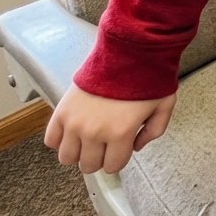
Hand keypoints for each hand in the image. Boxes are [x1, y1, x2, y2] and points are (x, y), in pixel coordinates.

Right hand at [45, 84, 175, 173]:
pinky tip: (73, 130)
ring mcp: (75, 122)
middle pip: (88, 165)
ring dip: (78, 151)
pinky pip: (51, 140)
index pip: (112, 166)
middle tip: (105, 143)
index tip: (120, 148)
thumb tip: (135, 147)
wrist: (128, 49)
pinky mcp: (61, 110)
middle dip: (99, 157)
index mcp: (121, 133)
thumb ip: (154, 131)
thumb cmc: (147, 75)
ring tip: (88, 138)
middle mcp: (94, 132)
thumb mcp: (164, 106)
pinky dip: (60, 139)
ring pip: (67, 158)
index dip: (119, 158)